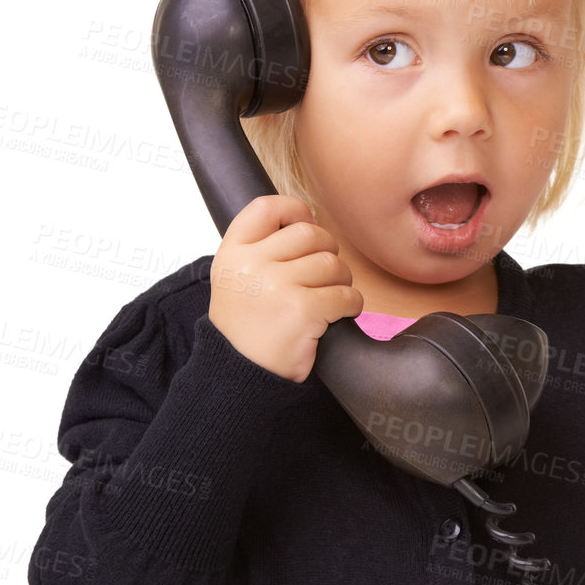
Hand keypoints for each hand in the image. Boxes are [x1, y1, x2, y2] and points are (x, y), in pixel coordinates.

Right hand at [207, 194, 363, 382]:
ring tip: (332, 297)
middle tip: (326, 273)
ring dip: (341, 280)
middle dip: (327, 250)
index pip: (266, 208)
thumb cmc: (245, 330)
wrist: (240, 376)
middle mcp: (251, 265)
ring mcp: (277, 286)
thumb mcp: (235, 281)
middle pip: (309, 234)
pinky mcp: (303, 310)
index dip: (295, 210)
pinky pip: (345, 294)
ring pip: (331, 264)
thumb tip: (308, 222)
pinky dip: (352, 304)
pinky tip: (341, 313)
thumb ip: (260, 251)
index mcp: (232, 253)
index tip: (307, 224)